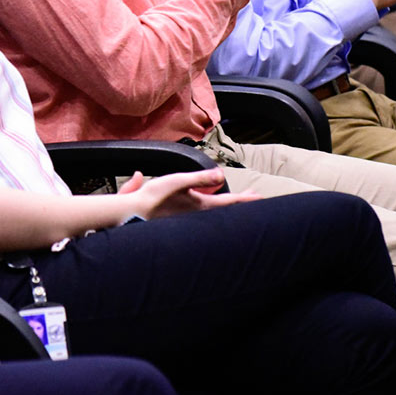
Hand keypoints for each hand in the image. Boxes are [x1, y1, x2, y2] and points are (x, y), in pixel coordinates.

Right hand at [119, 169, 259, 217]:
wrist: (135, 213)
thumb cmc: (154, 197)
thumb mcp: (178, 181)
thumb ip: (200, 178)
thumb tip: (220, 174)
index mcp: (201, 205)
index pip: (230, 202)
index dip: (246, 199)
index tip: (261, 197)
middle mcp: (199, 215)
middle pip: (225, 209)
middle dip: (240, 204)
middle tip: (254, 198)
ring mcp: (191, 220)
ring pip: (216, 213)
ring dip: (227, 207)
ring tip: (237, 202)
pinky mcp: (183, 221)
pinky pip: (205, 215)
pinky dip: (214, 210)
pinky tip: (210, 207)